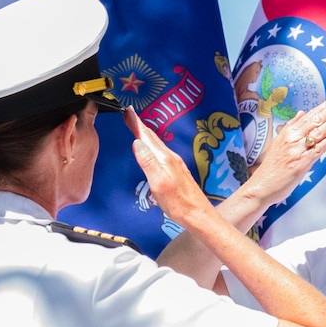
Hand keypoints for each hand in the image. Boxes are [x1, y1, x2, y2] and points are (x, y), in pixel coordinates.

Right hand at [124, 107, 214, 224]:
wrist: (198, 215)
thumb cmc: (179, 204)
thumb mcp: (158, 183)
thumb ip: (148, 162)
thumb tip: (137, 143)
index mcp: (164, 159)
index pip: (146, 136)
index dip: (136, 123)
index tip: (127, 111)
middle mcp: (171, 158)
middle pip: (152, 138)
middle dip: (139, 125)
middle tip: (129, 115)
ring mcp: (175, 164)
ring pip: (157, 145)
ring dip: (146, 135)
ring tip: (137, 128)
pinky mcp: (177, 171)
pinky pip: (161, 153)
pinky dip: (152, 146)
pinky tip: (152, 150)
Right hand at [241, 94, 325, 206]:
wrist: (261, 186)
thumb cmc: (271, 168)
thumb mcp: (278, 142)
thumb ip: (291, 127)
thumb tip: (301, 114)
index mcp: (287, 132)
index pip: (309, 115)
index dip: (324, 106)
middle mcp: (292, 138)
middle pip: (315, 120)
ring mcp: (297, 150)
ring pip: (318, 132)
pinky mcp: (301, 163)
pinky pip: (318, 149)